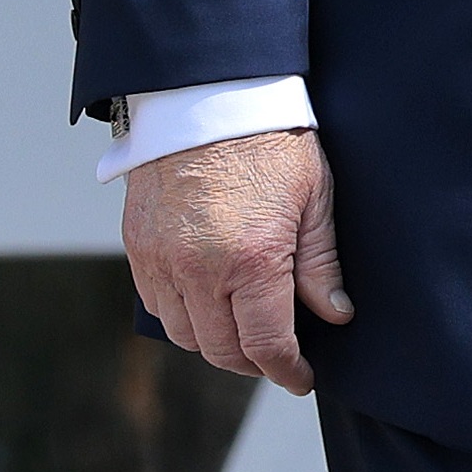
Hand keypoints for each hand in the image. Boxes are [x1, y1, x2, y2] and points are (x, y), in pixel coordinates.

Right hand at [123, 127, 351, 394]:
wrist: (205, 92)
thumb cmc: (267, 138)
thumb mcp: (314, 197)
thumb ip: (321, 264)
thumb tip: (333, 314)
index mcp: (251, 260)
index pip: (266, 345)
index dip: (287, 372)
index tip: (300, 378)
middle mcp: (200, 269)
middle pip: (222, 351)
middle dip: (253, 362)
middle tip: (275, 355)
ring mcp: (162, 260)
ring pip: (184, 335)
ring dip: (214, 343)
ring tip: (240, 329)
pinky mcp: (137, 246)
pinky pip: (156, 305)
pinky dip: (181, 316)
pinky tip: (206, 302)